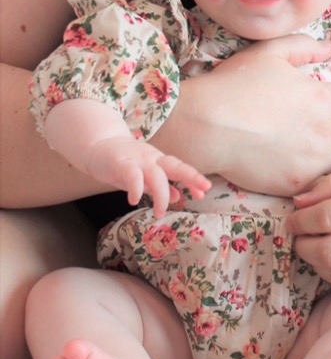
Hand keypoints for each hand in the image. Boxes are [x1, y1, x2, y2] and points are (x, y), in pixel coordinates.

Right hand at [86, 136, 211, 217]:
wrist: (98, 145)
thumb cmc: (124, 163)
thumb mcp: (145, 175)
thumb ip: (160, 185)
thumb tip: (179, 197)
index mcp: (159, 161)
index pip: (180, 169)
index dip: (193, 180)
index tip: (204, 193)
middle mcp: (152, 159)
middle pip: (175, 166)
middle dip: (191, 177)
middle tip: (203, 191)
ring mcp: (137, 160)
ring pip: (156, 175)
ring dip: (161, 195)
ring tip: (159, 213)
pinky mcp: (120, 163)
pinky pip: (132, 175)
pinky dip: (136, 188)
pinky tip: (134, 200)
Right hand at [155, 33, 330, 194]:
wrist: (207, 126)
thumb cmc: (234, 85)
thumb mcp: (268, 53)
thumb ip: (303, 46)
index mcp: (321, 96)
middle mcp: (325, 128)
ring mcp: (314, 159)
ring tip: (329, 150)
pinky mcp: (298, 182)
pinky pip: (328, 182)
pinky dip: (327, 175)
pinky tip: (314, 167)